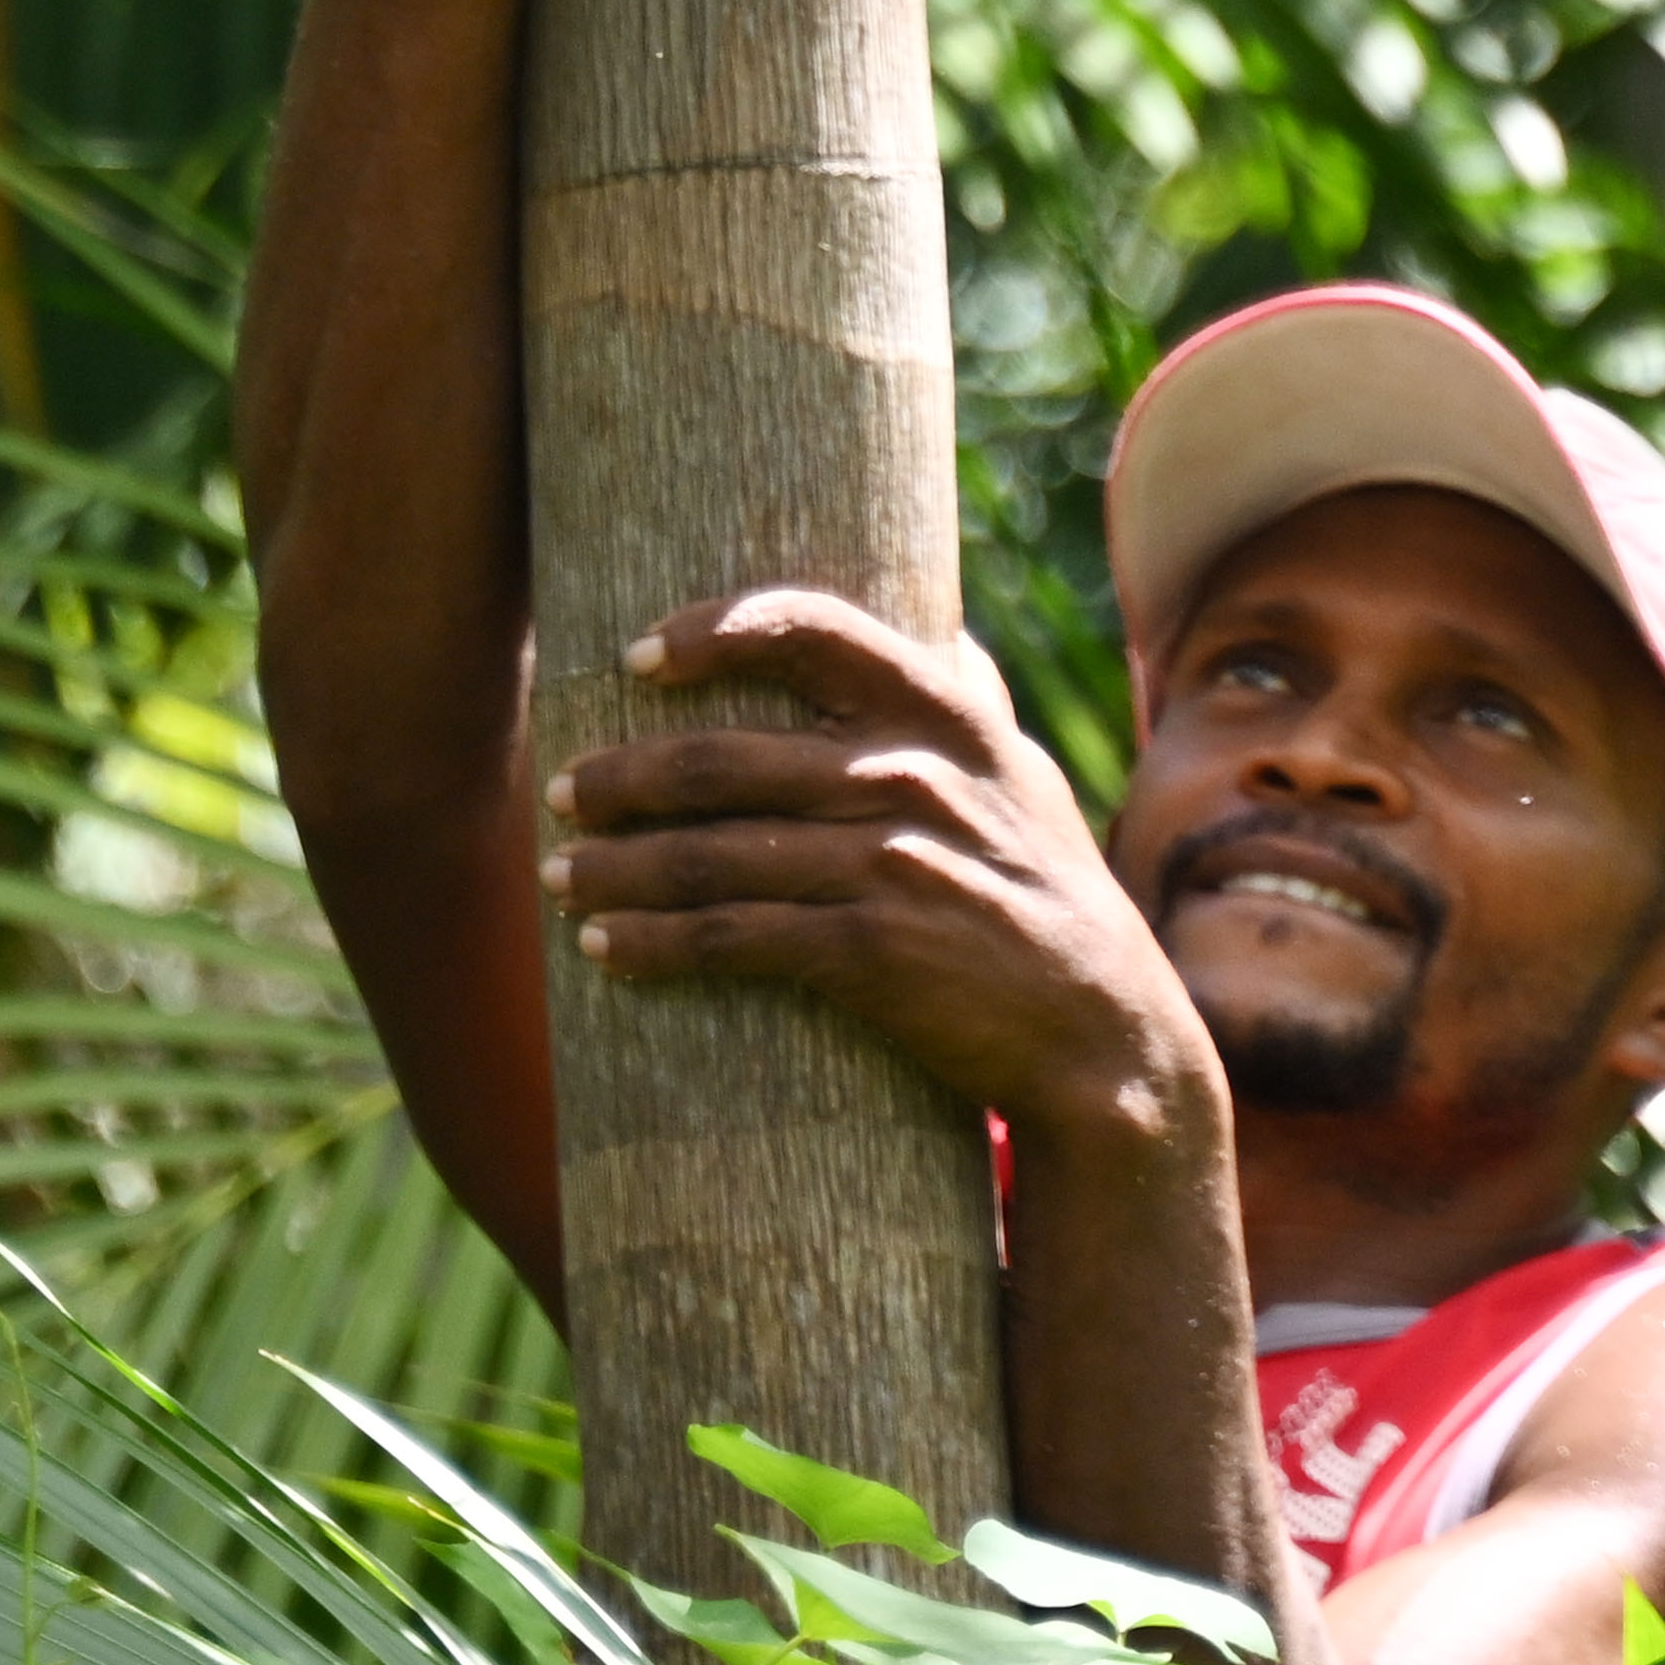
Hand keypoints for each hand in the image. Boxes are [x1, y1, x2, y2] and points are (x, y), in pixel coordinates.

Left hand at [544, 586, 1218, 1156]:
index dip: (715, 631)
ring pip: (713, 852)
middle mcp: (913, 776)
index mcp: (948, 718)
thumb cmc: (1054, 898)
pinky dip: (652, 942)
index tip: (639, 658)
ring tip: (559, 874)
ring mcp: (891, 864)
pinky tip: (603, 949)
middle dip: (623, 776)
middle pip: (726, 757)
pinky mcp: (871, 953)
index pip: (814, 628)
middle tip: (562, 790)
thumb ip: (976, 707)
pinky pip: (731, 937)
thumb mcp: (1029, 782)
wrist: (1106, 1036)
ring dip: (616, 864)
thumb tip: (945, 633)